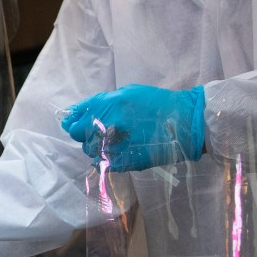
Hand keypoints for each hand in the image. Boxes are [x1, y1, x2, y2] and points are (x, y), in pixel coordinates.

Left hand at [61, 84, 205, 171]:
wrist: (183, 124)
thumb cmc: (157, 104)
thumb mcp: (127, 93)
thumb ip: (102, 102)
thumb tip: (79, 111)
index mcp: (105, 105)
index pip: (76, 117)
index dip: (74, 120)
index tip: (74, 122)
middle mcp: (104, 125)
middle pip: (79, 135)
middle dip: (85, 132)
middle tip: (100, 131)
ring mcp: (111, 146)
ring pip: (89, 150)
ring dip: (96, 145)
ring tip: (113, 140)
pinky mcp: (120, 162)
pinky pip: (102, 163)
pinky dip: (106, 158)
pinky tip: (120, 151)